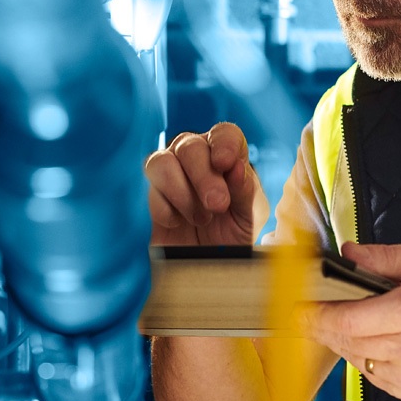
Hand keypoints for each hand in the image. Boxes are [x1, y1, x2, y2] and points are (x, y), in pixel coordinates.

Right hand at [142, 122, 269, 245]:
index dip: (224, 143)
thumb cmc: (233, 235)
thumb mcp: (249, 216)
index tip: (224, 163)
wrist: (209, 266)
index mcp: (227, 157)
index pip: (224, 133)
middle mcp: (197, 158)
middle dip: (203, 176)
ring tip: (200, 218)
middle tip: (217, 205)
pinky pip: (151, 191)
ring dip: (182, 192)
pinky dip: (166, 209)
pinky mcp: (153, 196)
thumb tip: (237, 168)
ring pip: (162, 161)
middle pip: (190, 146)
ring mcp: (171, 174)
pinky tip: (178, 223)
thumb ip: (245, 191)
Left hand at [300, 241, 400, 400]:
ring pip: (355, 358)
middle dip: (324, 323)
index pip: (348, 319)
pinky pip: (371, 375)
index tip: (298, 305)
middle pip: (345, 340)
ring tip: (352, 319)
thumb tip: (348, 252)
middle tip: (312, 308)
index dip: (316, 313)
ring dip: (344, 339)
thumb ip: (386, 256)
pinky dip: (364, 356)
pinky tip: (376, 339)